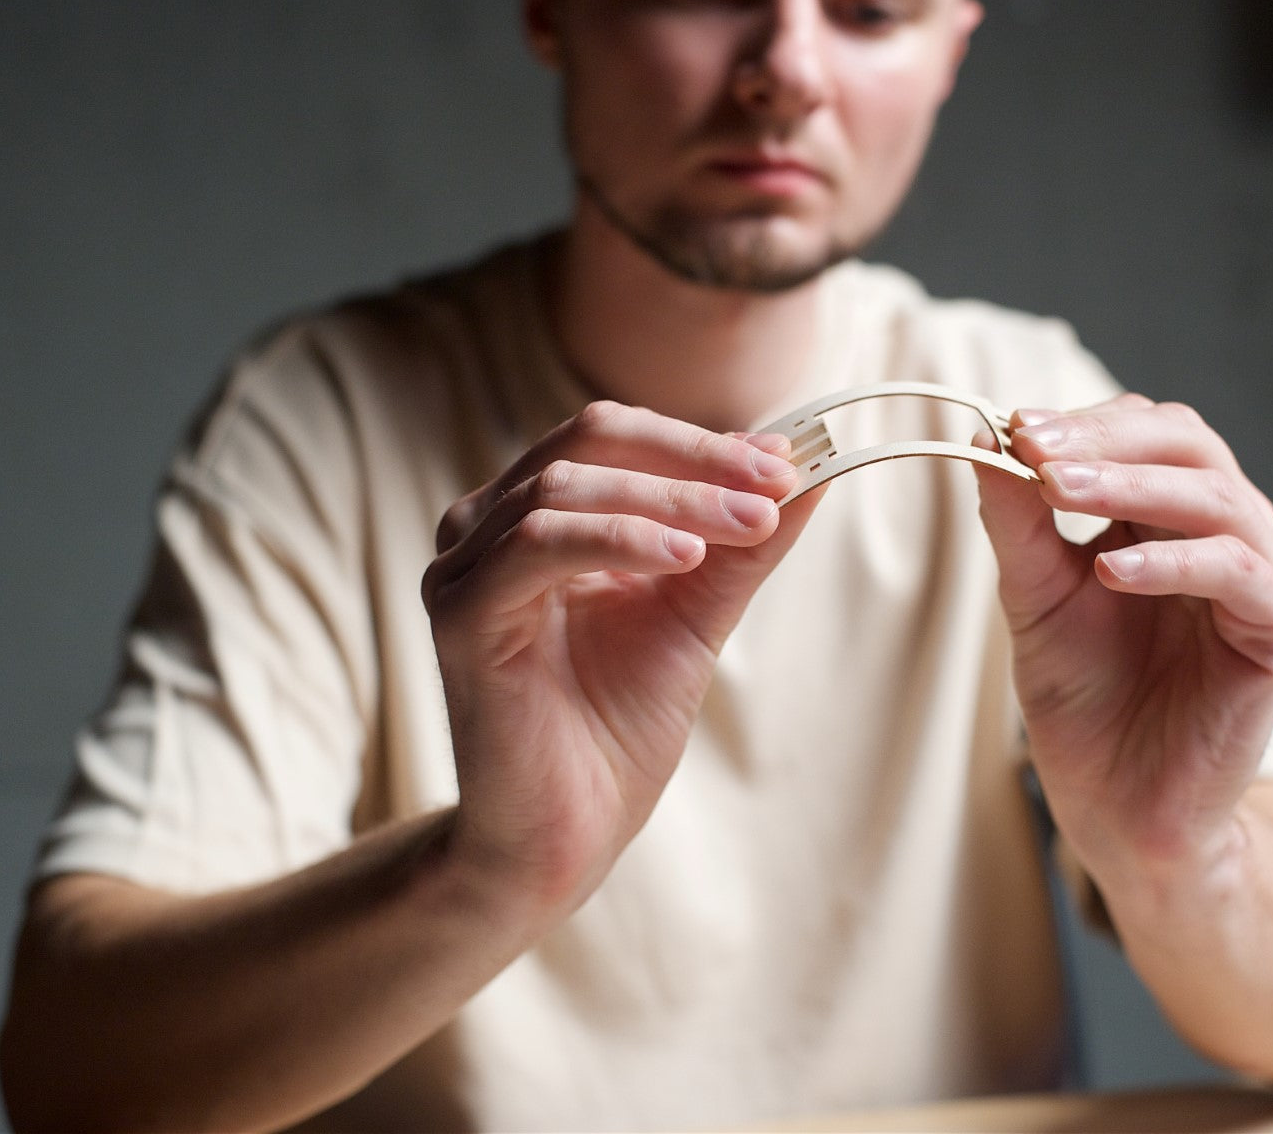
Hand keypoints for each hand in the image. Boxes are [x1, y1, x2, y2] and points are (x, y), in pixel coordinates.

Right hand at [421, 401, 819, 911]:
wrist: (566, 834)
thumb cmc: (617, 728)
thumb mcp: (694, 616)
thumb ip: (740, 546)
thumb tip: (810, 471)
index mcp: (534, 516)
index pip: (616, 438)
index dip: (704, 441)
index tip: (790, 460)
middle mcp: (486, 528)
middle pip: (590, 441)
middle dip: (696, 458)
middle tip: (777, 483)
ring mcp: (464, 568)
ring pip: (568, 487)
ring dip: (674, 499)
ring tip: (750, 523)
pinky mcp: (462, 615)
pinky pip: (540, 545)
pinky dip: (621, 539)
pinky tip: (686, 559)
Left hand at [971, 394, 1272, 891]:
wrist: (1116, 808)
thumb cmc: (1084, 701)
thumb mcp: (1035, 596)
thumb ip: (1018, 521)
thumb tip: (984, 431)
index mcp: (1172, 518)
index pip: (1146, 433)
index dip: (1084, 424)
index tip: (1013, 427)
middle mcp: (1228, 535)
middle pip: (1187, 445)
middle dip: (1103, 442)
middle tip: (1034, 448)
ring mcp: (1263, 579)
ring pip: (1216, 497)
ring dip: (1129, 485)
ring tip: (1056, 490)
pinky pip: (1240, 572)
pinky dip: (1174, 560)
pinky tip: (1111, 568)